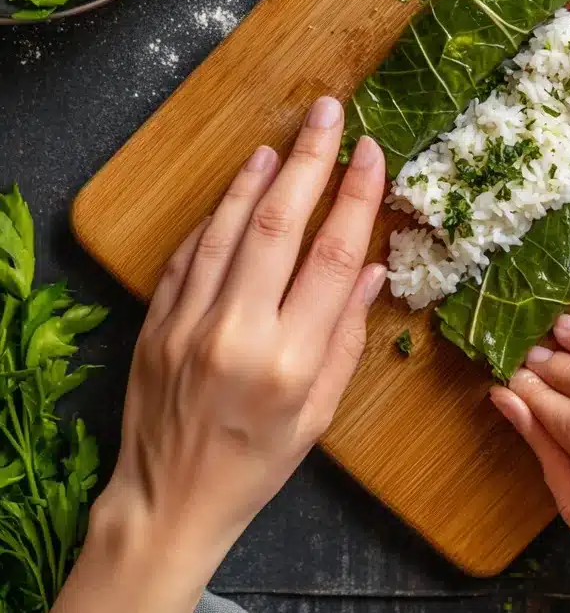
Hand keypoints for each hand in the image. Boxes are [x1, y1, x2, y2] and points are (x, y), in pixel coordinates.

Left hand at [29, 97, 385, 612]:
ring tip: (283, 142)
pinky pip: (189, 254)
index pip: (331, 256)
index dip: (355, 197)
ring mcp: (189, 322)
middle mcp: (238, 332)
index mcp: (291, 359)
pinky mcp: (156, 320)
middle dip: (309, 161)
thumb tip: (369, 268)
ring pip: (227, 229)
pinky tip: (237, 188)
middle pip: (278, 226)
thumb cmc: (260, 461)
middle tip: (328, 113)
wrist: (170, 500)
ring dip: (257, 178)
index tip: (370, 154)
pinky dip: (215, 215)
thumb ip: (347, 337)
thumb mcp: (321, 413)